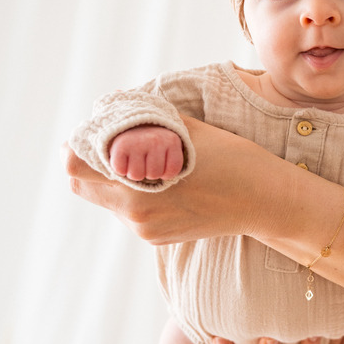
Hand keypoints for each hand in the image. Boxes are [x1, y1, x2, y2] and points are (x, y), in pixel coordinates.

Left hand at [63, 116, 288, 244]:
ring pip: (108, 199)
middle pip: (85, 186)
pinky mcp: (159, 236)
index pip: (76, 168)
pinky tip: (162, 177)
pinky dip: (135, 191)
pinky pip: (131, 211)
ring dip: (114, 177)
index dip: (77, 146)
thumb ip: (146, 123)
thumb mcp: (187, 132)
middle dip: (91, 161)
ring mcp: (147, 229)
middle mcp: (135, 215)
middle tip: (114, 141)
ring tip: (144, 157)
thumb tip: (116, 106)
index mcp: (136, 188)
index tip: (94, 131)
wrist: (267, 201)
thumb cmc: (233, 160)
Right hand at [109, 125, 183, 181]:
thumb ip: (172, 164)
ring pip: (137, 175)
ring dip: (134, 172)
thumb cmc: (153, 144)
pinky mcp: (121, 146)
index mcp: (172, 141)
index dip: (165, 173)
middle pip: (154, 175)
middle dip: (149, 172)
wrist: (131, 125)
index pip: (172, 172)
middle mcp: (156, 140)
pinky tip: (124, 158)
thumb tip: (166, 178)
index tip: (161, 162)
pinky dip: (121, 168)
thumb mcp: (168, 149)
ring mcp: (138, 142)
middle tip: (145, 159)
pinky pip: (120, 170)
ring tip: (135, 158)